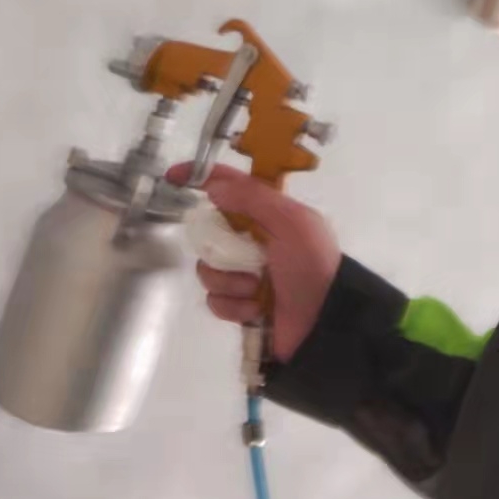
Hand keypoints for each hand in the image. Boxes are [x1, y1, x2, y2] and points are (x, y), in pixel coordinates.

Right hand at [168, 163, 341, 361]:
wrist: (324, 321)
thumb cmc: (312, 264)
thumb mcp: (291, 222)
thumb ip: (254, 199)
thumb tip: (214, 186)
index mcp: (269, 215)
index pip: (231, 187)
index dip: (202, 177)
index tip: (173, 177)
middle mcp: (253, 241)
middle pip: (210, 233)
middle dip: (219, 247)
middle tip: (242, 257)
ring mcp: (244, 273)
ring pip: (208, 269)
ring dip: (230, 280)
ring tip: (256, 288)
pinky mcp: (238, 304)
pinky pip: (215, 300)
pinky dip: (233, 305)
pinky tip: (255, 308)